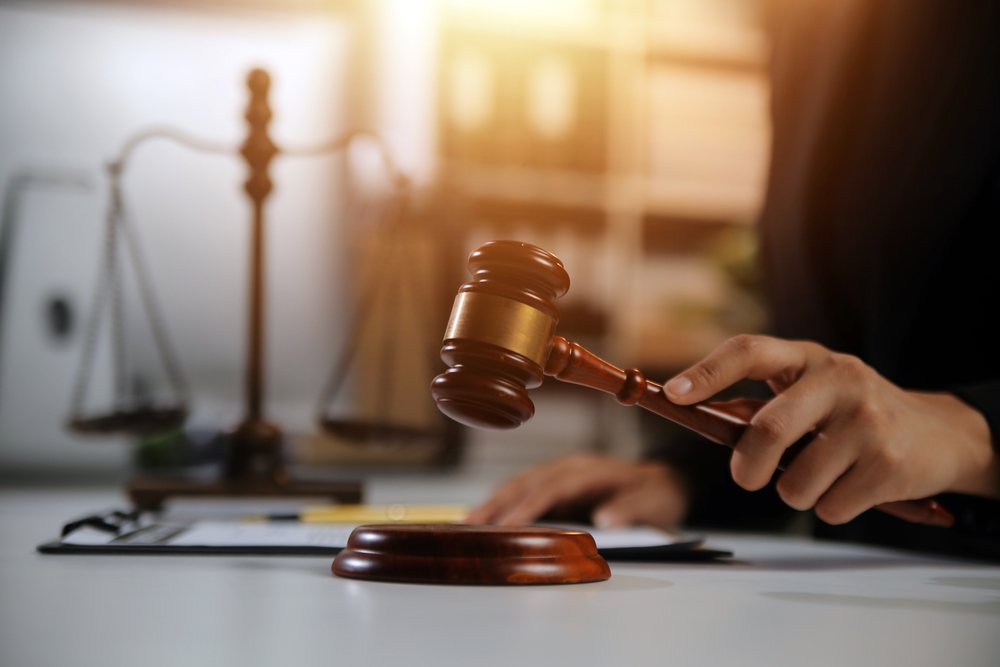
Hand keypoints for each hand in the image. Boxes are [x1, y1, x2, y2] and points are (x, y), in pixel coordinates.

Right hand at [465, 453, 689, 529]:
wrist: (666, 480)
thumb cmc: (657, 492)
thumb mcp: (653, 501)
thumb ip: (630, 509)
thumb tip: (604, 520)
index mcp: (589, 469)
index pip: (552, 487)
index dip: (528, 506)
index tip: (508, 525)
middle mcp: (569, 468)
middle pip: (526, 482)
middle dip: (496, 503)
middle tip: (470, 526)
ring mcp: (561, 475)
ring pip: (519, 485)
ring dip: (493, 503)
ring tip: (467, 525)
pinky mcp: (558, 487)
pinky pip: (525, 492)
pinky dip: (503, 504)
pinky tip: (486, 519)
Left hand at [664, 335, 999, 523]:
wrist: (938, 434)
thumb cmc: (851, 414)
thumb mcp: (809, 393)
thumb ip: (759, 405)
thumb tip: (696, 414)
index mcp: (808, 358)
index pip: (749, 351)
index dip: (706, 372)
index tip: (674, 394)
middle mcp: (840, 380)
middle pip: (767, 430)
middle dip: (747, 467)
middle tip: (748, 478)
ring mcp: (868, 422)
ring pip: (795, 484)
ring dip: (795, 493)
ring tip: (819, 476)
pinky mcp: (889, 465)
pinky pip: (829, 508)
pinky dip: (829, 508)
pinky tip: (851, 487)